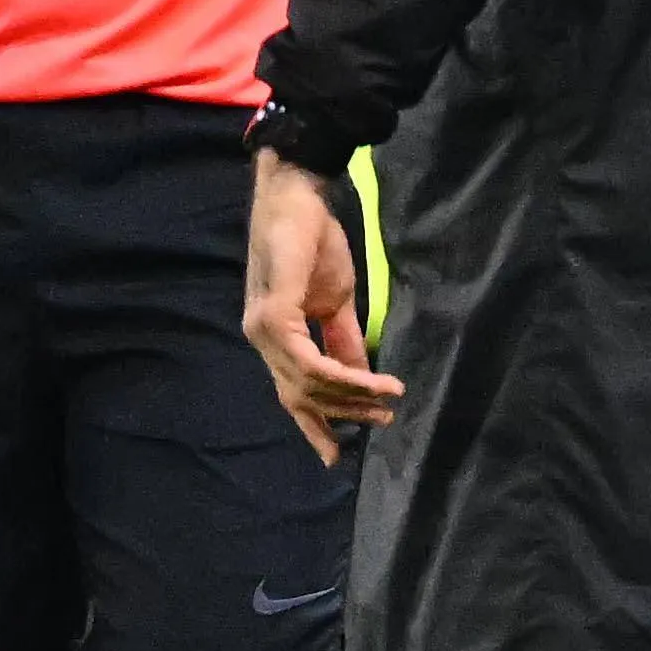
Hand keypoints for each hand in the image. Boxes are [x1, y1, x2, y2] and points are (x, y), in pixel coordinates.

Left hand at [241, 152, 401, 464]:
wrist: (299, 197)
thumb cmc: (314, 240)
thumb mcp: (336, 300)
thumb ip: (344, 340)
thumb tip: (362, 378)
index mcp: (273, 336)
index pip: (292, 392)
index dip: (315, 425)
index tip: (340, 454)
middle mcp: (261, 338)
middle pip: (300, 396)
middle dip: (343, 415)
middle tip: (383, 422)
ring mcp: (263, 329)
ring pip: (308, 383)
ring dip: (352, 396)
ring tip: (389, 399)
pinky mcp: (274, 315)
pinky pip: (310, 361)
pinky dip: (344, 375)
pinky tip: (371, 381)